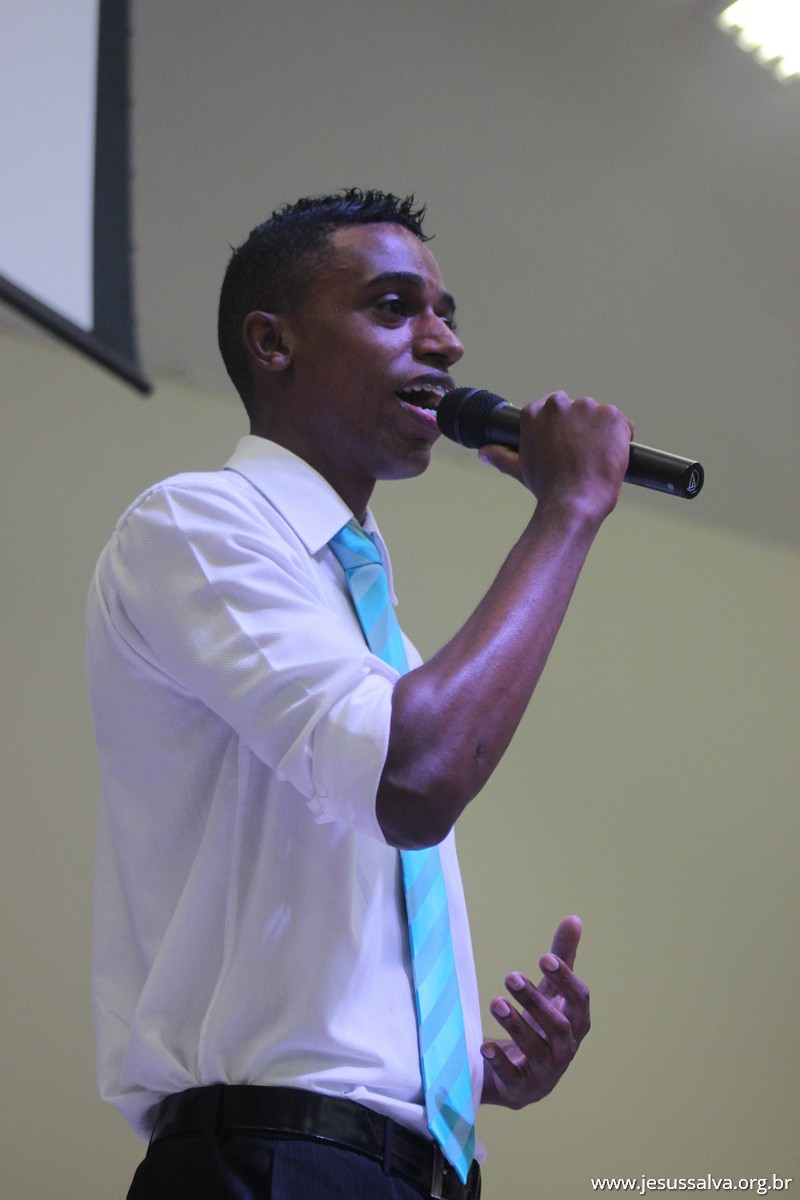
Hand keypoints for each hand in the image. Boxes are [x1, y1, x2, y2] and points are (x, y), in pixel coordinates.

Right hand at [479, 391, 632, 520]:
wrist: (573, 502)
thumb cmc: (547, 488)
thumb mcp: (520, 468)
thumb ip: (500, 455)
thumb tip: (483, 452)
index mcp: (534, 412)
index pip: (555, 409)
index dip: (564, 429)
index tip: (567, 446)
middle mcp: (558, 405)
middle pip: (578, 410)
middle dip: (583, 429)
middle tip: (582, 456)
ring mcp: (586, 408)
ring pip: (601, 417)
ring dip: (602, 434)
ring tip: (597, 460)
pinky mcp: (612, 416)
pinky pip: (622, 424)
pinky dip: (621, 439)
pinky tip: (612, 457)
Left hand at [480, 915, 590, 1108]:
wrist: (521, 1078)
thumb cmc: (540, 1026)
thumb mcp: (550, 993)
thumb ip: (562, 959)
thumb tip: (574, 919)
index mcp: (576, 1023)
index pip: (580, 1001)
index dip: (566, 980)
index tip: (544, 958)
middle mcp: (565, 1050)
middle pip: (559, 1026)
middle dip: (536, 1000)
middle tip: (511, 975)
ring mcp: (546, 1073)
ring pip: (537, 1050)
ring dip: (516, 1025)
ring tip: (495, 1001)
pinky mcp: (522, 1089)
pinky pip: (513, 1078)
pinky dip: (499, 1062)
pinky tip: (484, 1045)